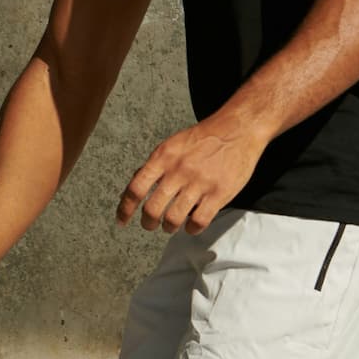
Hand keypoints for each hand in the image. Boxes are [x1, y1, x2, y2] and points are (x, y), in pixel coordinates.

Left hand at [117, 118, 264, 231]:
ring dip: (168, 227)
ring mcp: (199, 183)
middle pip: (152, 209)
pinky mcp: (219, 194)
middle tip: (150, 225)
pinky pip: (198, 222)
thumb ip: (153, 167)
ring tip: (170, 226)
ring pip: (173, 219)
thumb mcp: (172, 145)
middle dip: (148, 223)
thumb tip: (131, 189)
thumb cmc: (203, 138)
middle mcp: (178, 171)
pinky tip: (191, 226)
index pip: (135, 188)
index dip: (125, 209)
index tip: (121, 220)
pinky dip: (191, 229)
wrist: (237, 129)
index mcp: (163, 157)